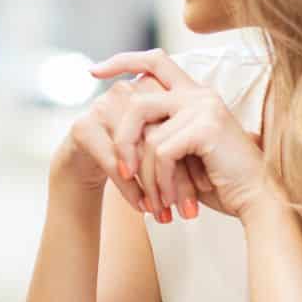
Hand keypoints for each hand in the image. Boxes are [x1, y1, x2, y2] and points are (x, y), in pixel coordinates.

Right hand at [53, 61, 206, 220]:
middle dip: (177, 177)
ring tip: (164, 213)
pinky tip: (141, 206)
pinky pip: (113, 161)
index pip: (181, 122)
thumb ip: (185, 145)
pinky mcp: (84, 127)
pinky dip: (129, 187)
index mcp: (153, 87)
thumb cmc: (132, 153)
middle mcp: (128, 91)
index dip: (193, 156)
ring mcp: (103, 106)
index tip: (207, 188)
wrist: (85, 159)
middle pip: (160, 136)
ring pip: (138, 151)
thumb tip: (216, 175)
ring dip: (153, 186)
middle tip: (188, 209)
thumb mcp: (161, 146)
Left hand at [88, 50, 272, 220]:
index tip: (94, 71)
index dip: (123, 60)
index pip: (155, 61)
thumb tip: (119, 136)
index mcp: (195, 95)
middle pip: (138, 102)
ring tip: (157, 204)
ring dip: (147, 177)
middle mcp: (199, 94)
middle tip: (121, 172)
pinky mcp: (206, 127)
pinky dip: (162, 182)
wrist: (258, 201)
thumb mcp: (183, 155)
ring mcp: (204, 107)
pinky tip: (172, 201)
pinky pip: (162, 153)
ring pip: (148, 137)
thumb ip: (159, 135)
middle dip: (122, 140)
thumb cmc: (220, 183)